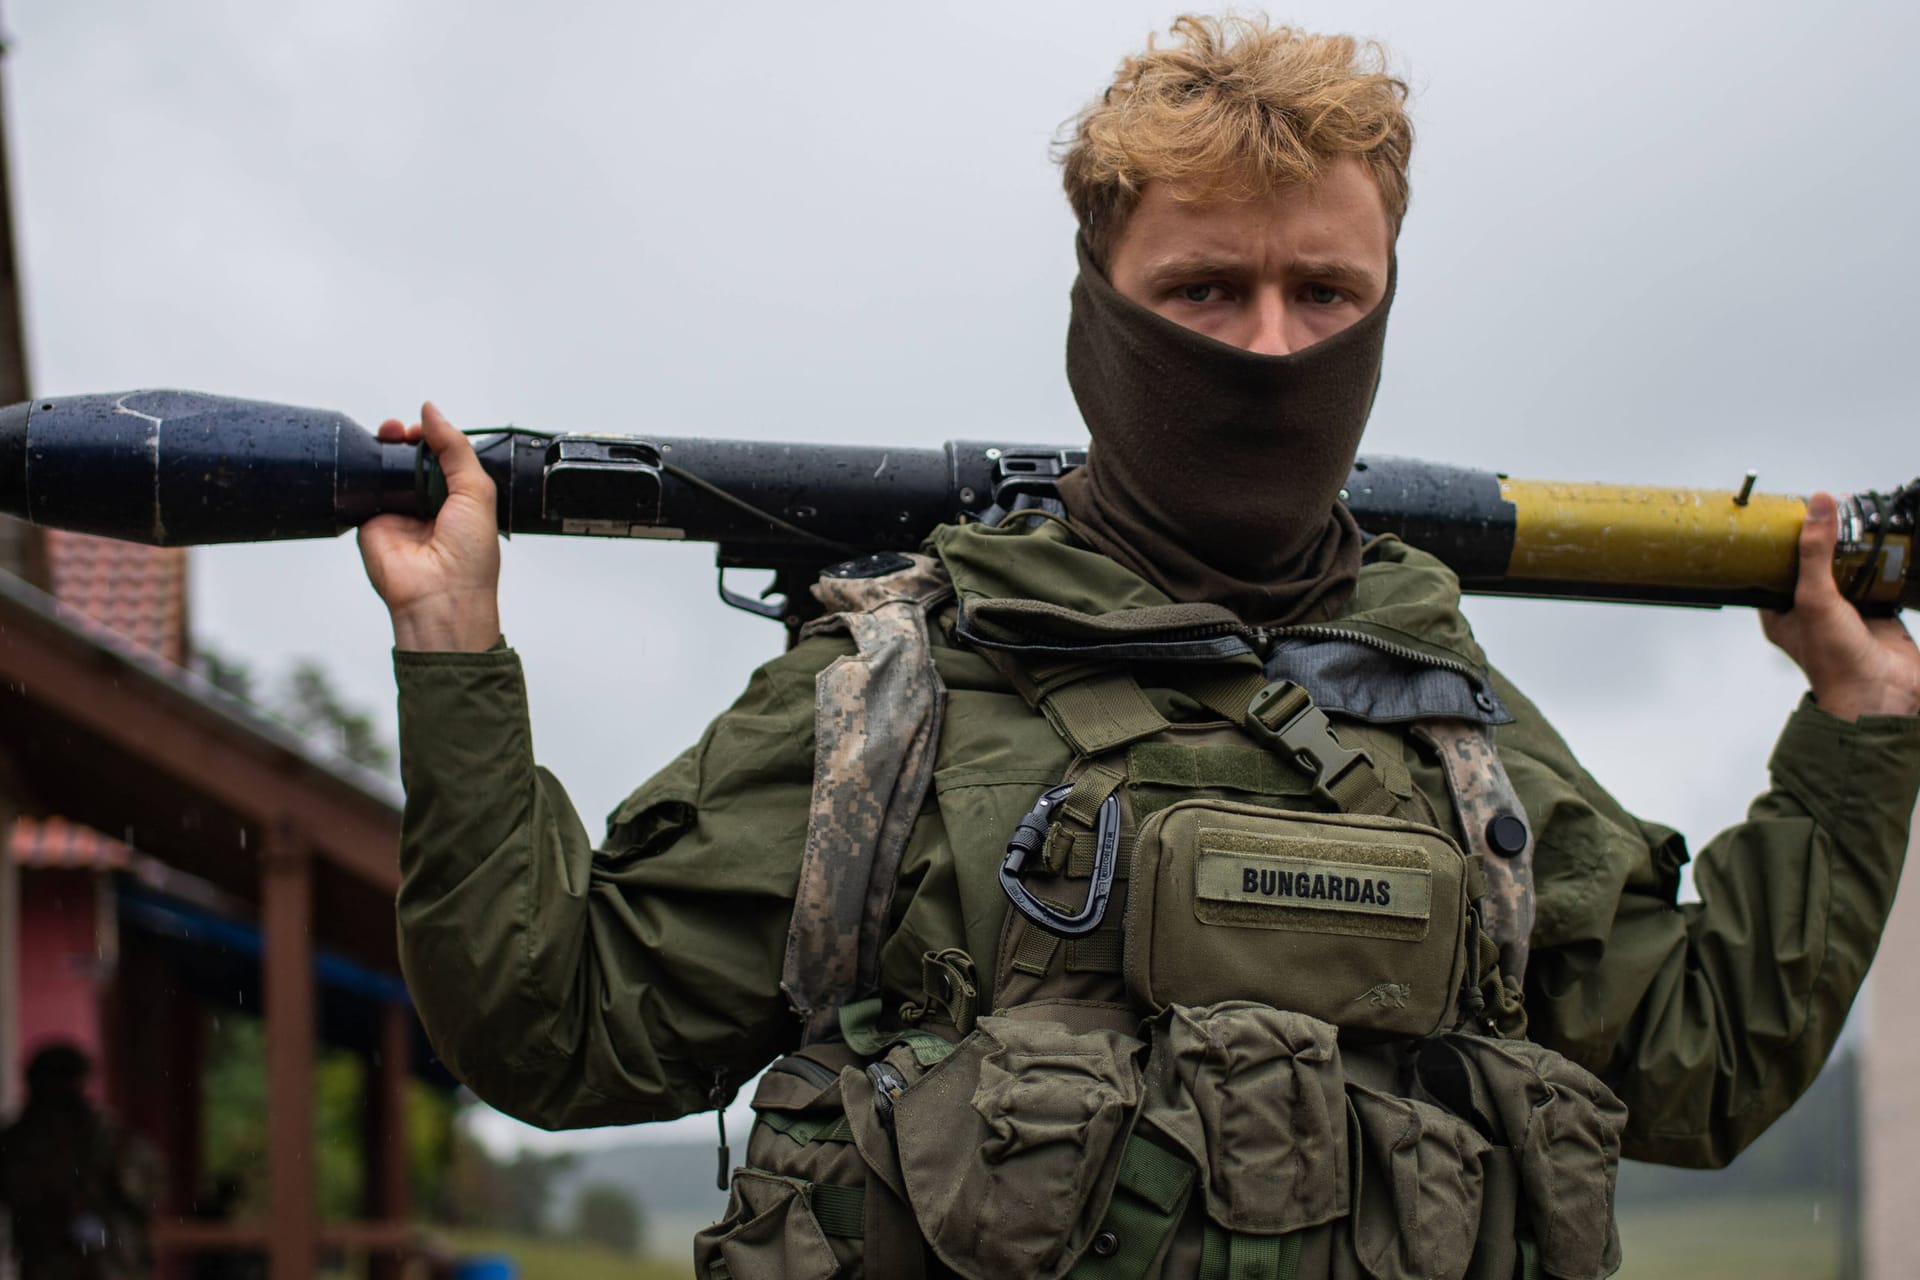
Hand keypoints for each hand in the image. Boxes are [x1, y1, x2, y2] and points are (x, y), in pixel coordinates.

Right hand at [356, 402, 502, 651]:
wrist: (439, 596)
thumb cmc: (469, 558)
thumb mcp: (476, 491)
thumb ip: (455, 449)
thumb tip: (433, 412)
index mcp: (460, 499)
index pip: (443, 458)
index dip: (434, 439)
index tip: (425, 428)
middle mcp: (429, 505)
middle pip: (411, 460)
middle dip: (405, 438)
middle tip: (401, 431)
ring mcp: (399, 513)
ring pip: (386, 470)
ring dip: (384, 448)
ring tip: (388, 434)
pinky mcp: (371, 521)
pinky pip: (363, 489)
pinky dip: (363, 470)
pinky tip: (367, 455)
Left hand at [1760, 492, 1919, 719]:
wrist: (1882, 695)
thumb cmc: (1835, 662)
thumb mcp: (1815, 598)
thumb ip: (1815, 552)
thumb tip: (1818, 505)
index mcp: (1781, 611)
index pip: (1775, 564)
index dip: (1784, 538)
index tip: (1794, 509)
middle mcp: (1810, 610)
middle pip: (1815, 563)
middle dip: (1825, 538)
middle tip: (1833, 508)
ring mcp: (1844, 612)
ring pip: (1848, 570)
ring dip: (1856, 549)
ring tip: (1860, 519)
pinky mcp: (1876, 614)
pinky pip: (1878, 582)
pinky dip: (1884, 565)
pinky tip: (1887, 545)